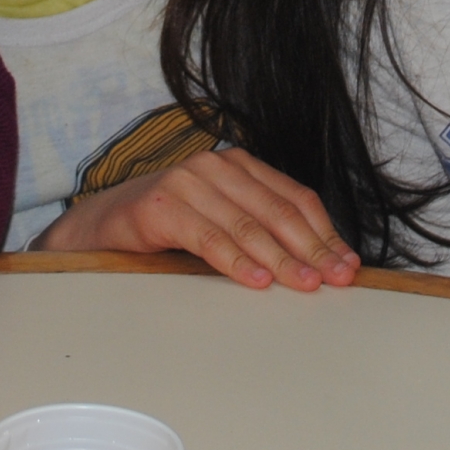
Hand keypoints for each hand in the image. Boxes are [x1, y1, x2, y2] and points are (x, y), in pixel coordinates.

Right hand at [35, 148, 359, 291]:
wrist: (102, 225)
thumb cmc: (168, 226)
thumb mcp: (222, 221)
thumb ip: (262, 232)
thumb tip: (318, 264)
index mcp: (238, 165)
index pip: (295, 198)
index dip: (326, 233)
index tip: (347, 265)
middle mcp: (216, 166)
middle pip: (278, 212)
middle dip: (313, 249)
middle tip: (336, 279)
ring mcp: (187, 182)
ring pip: (247, 225)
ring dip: (282, 259)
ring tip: (305, 284)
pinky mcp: (161, 206)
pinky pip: (208, 237)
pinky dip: (236, 261)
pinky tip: (256, 281)